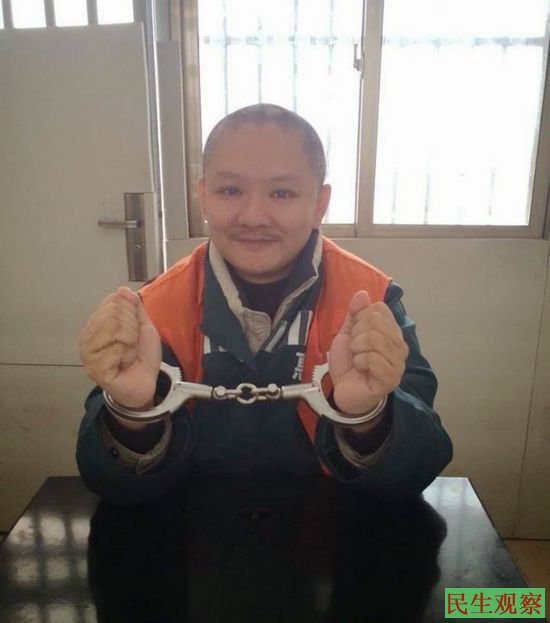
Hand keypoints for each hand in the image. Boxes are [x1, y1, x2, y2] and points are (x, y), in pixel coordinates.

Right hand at [79, 287, 160, 408]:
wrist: (145, 383)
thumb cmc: (141, 356)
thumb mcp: (142, 326)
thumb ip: (134, 308)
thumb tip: (123, 289)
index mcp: (96, 324)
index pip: (113, 301)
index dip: (131, 313)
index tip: (134, 329)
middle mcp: (86, 336)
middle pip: (113, 314)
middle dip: (132, 329)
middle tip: (132, 344)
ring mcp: (87, 353)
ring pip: (114, 329)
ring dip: (130, 343)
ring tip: (128, 354)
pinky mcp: (94, 368)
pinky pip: (116, 349)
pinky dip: (128, 356)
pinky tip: (124, 365)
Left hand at [328, 290, 407, 417]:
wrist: (344, 392)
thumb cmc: (349, 363)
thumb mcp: (347, 334)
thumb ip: (354, 314)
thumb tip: (362, 294)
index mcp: (391, 332)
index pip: (379, 309)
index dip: (360, 318)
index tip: (355, 334)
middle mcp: (400, 345)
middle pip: (376, 322)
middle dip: (356, 334)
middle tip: (355, 349)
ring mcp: (398, 363)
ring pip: (374, 339)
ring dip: (357, 349)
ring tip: (357, 358)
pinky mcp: (391, 379)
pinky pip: (373, 359)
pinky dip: (359, 362)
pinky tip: (360, 369)